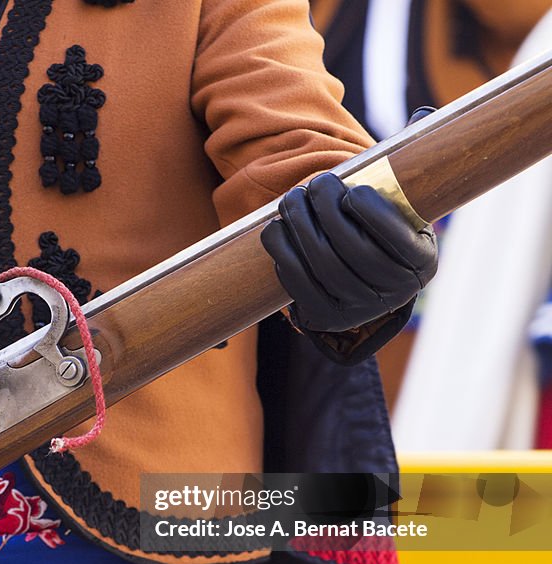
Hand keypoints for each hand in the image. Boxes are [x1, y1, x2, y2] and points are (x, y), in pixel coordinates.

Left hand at [261, 172, 437, 333]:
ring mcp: (358, 311)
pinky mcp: (325, 317)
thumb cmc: (381, 230)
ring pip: (322, 264)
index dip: (371, 212)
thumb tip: (419, 112)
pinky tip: (277, 229)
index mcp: (421, 263)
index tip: (352, 191)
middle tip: (316, 183)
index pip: (396, 237)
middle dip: (328, 209)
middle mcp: (395, 293)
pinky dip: (282, 252)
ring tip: (292, 199)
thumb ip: (406, 173)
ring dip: (300, 225)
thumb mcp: (403, 207)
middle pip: (353, 248)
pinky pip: (297, 283)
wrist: (363, 282)